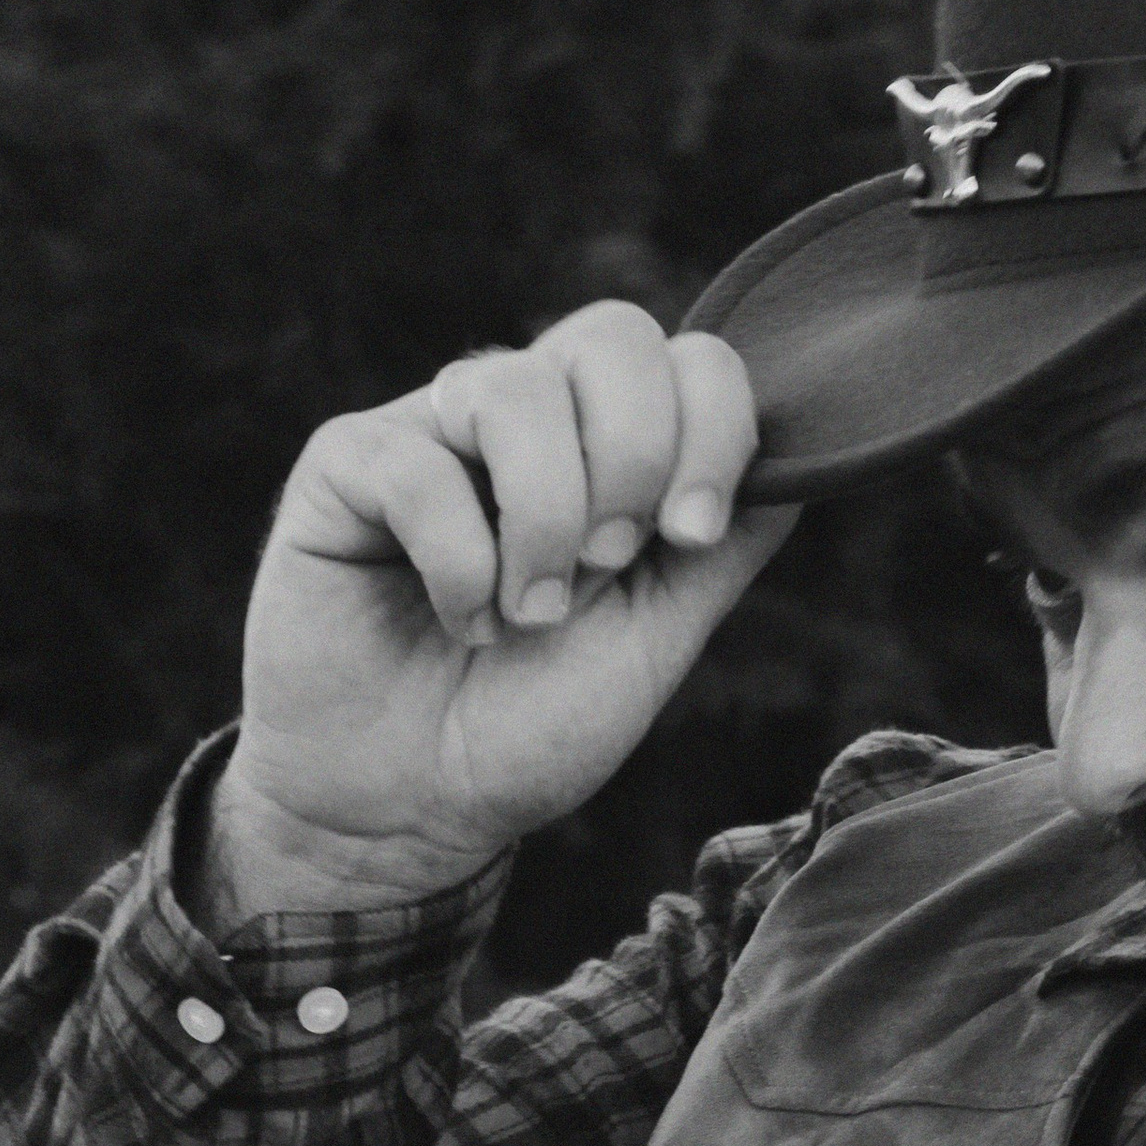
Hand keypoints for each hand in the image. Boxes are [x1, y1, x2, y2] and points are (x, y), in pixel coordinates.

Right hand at [218, 300, 796, 908]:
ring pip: (513, 389)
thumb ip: (720, 552)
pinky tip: (455, 618)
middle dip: (634, 457)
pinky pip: (418, 463)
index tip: (690, 536)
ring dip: (543, 520)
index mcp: (609, 452)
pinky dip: (457, 561)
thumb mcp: (653, 643)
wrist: (409, 811)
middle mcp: (526, 421)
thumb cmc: (526, 728)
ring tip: (527, 615)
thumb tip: (798, 462)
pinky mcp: (347, 465)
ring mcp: (434, 431)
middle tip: (607, 563)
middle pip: (613, 335)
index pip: (688, 361)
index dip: (713, 430)